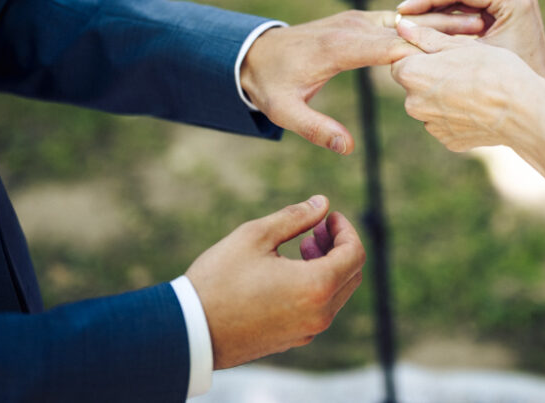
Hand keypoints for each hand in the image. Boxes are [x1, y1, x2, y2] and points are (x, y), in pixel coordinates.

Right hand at [185, 195, 365, 369]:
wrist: (189, 330)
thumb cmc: (220, 279)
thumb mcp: (256, 236)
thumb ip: (296, 217)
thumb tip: (322, 203)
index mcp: (316, 286)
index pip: (355, 254)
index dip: (346, 230)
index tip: (330, 217)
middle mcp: (319, 314)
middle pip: (351, 275)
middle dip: (340, 247)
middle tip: (316, 229)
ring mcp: (306, 332)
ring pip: (336, 294)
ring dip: (328, 266)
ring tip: (303, 246)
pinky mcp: (292, 340)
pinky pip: (318, 310)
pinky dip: (316, 286)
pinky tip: (290, 272)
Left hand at [240, 10, 482, 153]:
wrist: (256, 54)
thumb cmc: (272, 85)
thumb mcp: (285, 112)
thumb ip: (315, 129)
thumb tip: (347, 148)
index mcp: (337, 47)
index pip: (385, 46)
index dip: (420, 51)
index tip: (454, 58)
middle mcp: (350, 27)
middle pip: (404, 27)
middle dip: (441, 30)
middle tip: (479, 34)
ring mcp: (356, 20)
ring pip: (404, 19)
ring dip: (438, 22)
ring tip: (476, 26)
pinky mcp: (359, 21)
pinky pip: (396, 19)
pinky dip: (422, 22)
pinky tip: (450, 27)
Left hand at [391, 19, 544, 152]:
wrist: (523, 110)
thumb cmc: (494, 69)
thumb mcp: (460, 45)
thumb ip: (425, 36)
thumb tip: (401, 25)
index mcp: (411, 74)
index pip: (401, 59)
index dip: (421, 52)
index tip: (444, 51)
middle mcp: (413, 103)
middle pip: (415, 83)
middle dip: (431, 75)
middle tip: (463, 67)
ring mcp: (431, 125)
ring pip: (431, 103)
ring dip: (444, 96)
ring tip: (475, 87)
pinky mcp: (449, 140)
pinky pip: (447, 123)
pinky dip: (458, 115)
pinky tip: (479, 106)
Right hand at [396, 0, 544, 85]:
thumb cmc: (511, 83)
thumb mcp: (471, 58)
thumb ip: (440, 40)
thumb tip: (401, 28)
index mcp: (512, 0)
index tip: (403, 10)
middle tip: (406, 13)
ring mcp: (514, 0)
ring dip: (442, 2)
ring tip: (416, 18)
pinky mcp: (509, 9)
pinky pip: (475, 2)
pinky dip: (454, 10)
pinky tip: (433, 25)